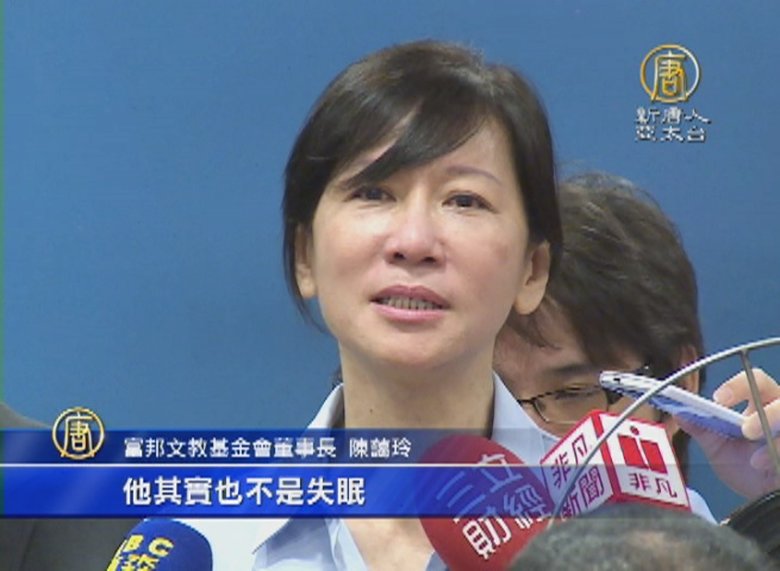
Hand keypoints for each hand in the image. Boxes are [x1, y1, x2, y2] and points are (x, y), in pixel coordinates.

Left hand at [676, 368, 779, 499]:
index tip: (719, 400)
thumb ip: (702, 430)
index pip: (754, 381)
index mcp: (760, 404)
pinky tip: (764, 465)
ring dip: (772, 434)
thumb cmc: (746, 467)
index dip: (738, 386)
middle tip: (746, 430)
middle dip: (765, 412)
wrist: (764, 498)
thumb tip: (679, 413)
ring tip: (754, 456)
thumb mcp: (719, 448)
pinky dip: (776, 454)